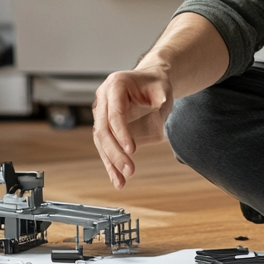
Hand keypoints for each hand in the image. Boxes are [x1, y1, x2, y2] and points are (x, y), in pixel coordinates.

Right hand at [92, 66, 172, 189]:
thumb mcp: (163, 89)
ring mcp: (101, 113)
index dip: (122, 133)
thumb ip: (162, 100)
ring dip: (111, 162)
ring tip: (122, 181)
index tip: (132, 150)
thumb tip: (161, 112)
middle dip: (115, 153)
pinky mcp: (103, 126)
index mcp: (115, 85)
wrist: (149, 82)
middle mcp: (103, 99)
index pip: (115, 114)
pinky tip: (116, 179)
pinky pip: (104, 147)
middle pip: (103, 130)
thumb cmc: (156, 85)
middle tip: (129, 170)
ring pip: (101, 142)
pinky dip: (110, 164)